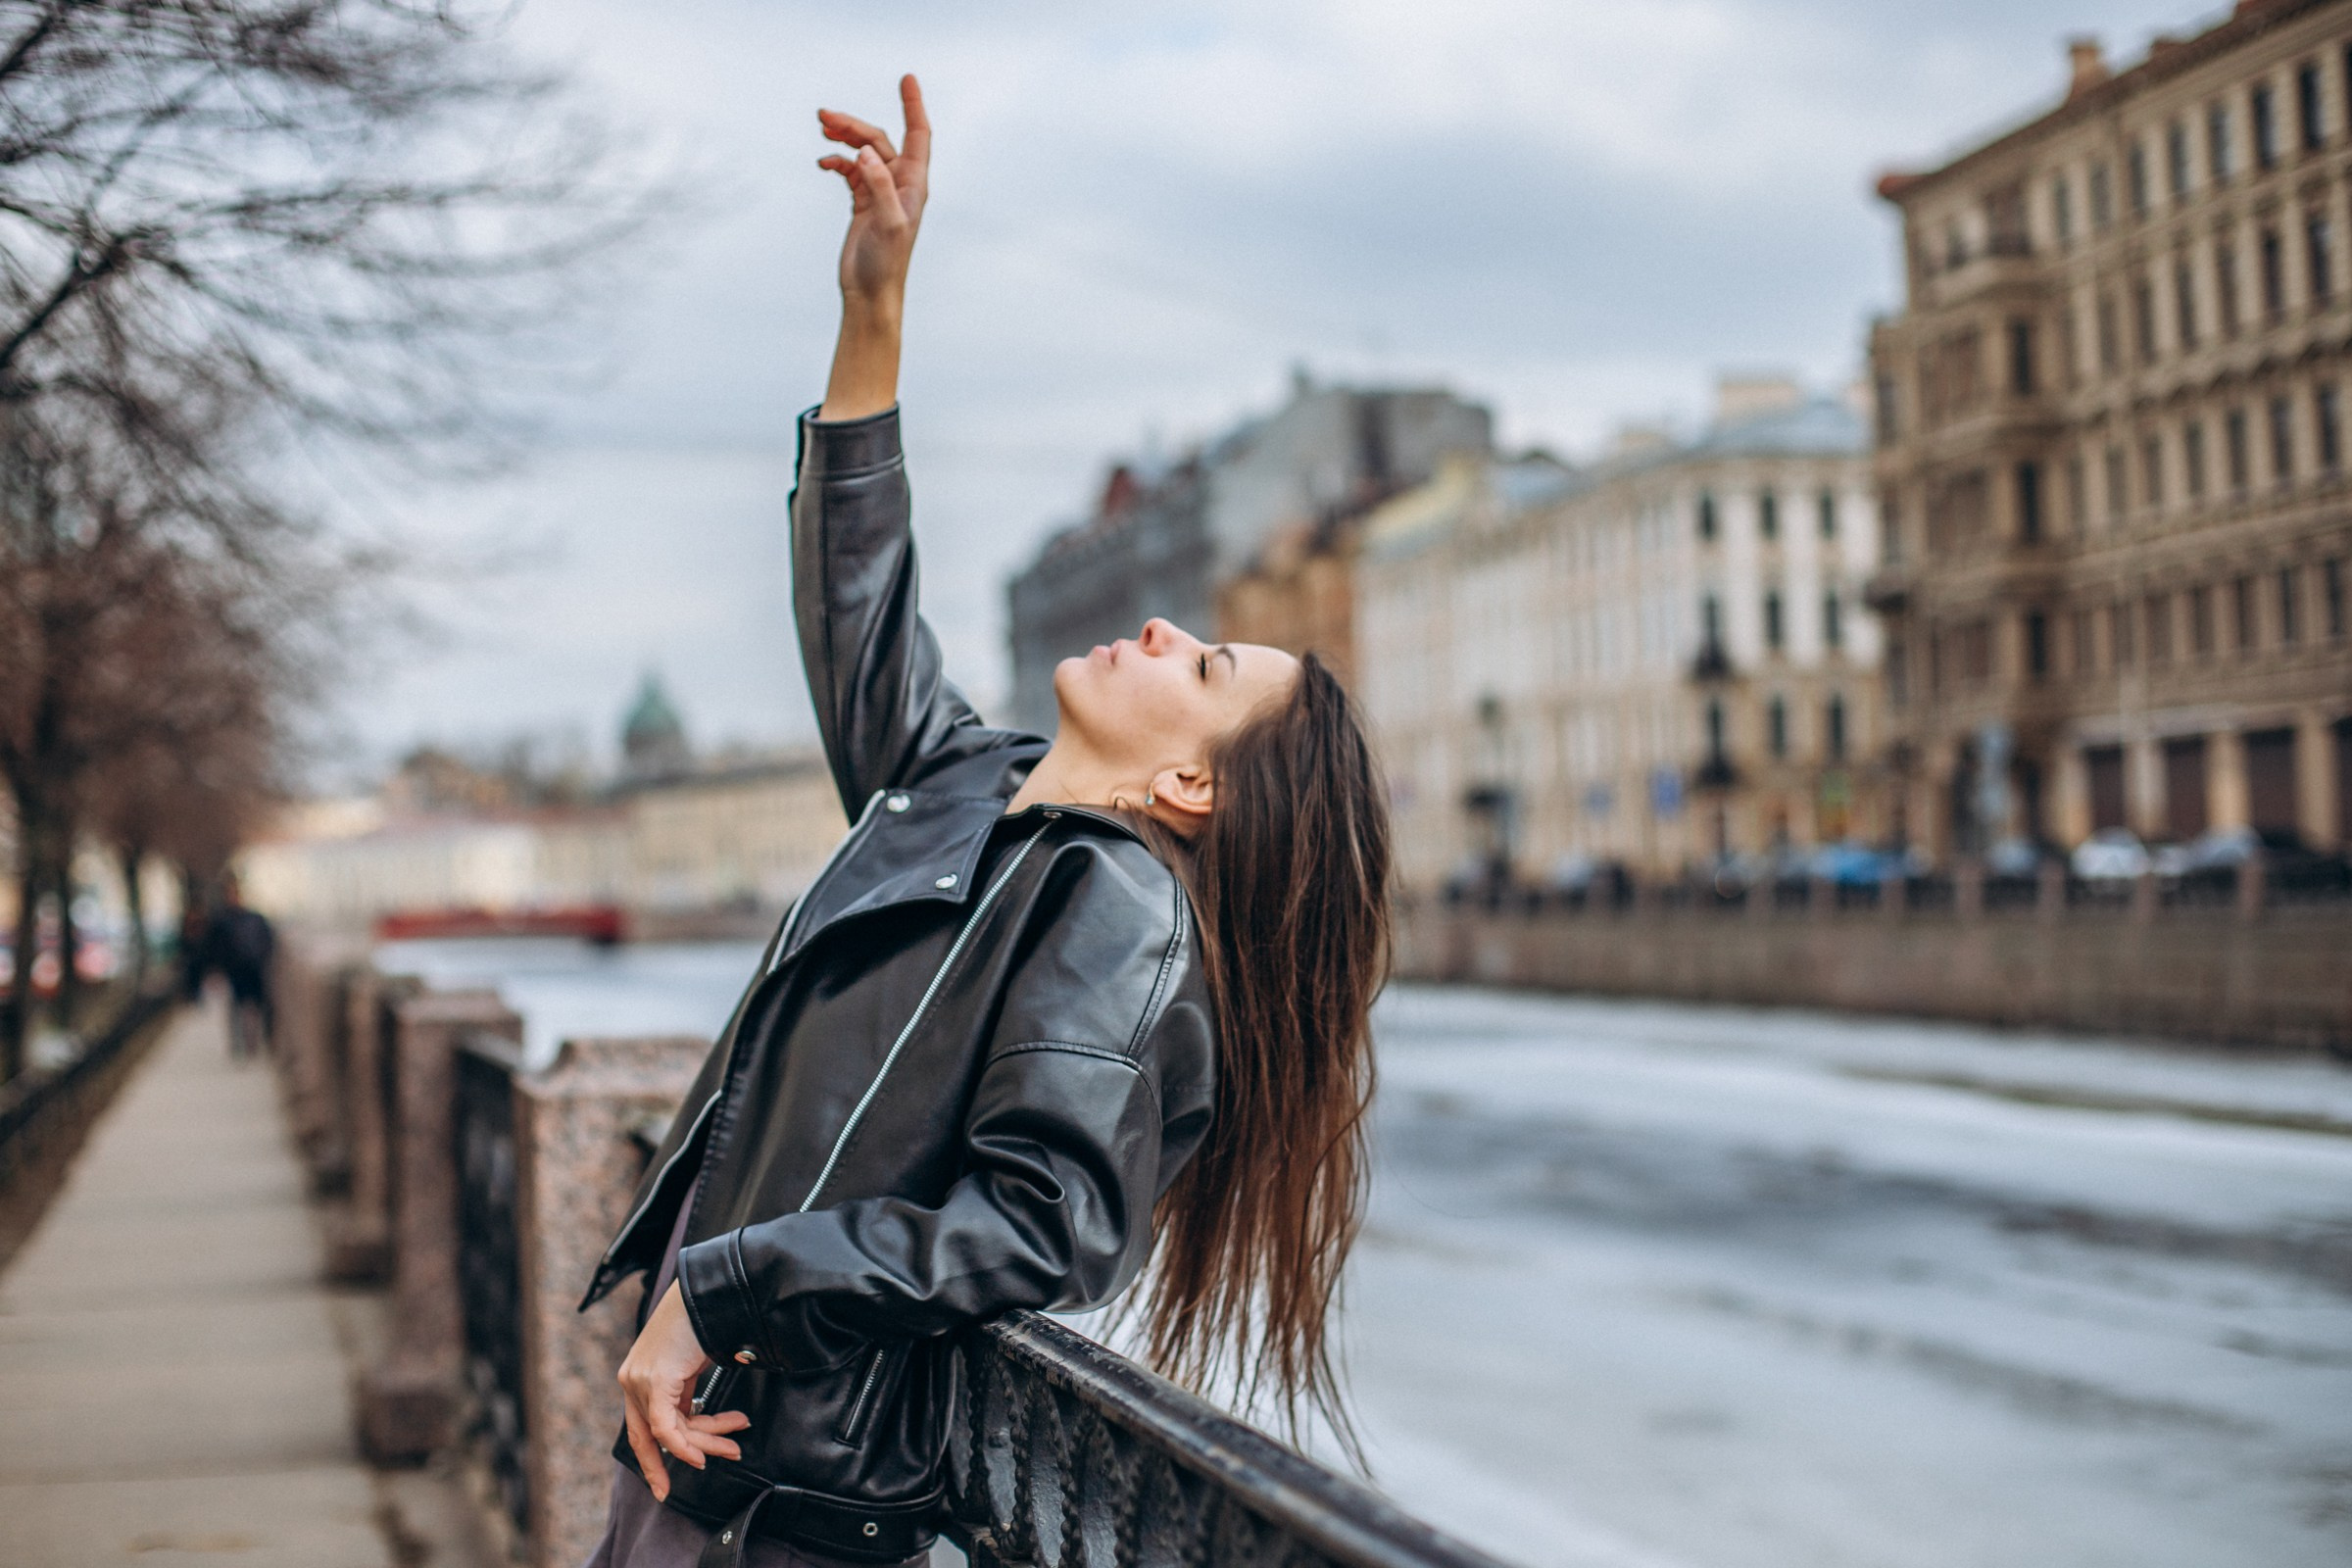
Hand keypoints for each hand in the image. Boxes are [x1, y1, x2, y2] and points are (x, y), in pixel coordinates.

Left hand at [616, 1281, 750, 1502]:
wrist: (709, 1291)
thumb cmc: (704, 1319)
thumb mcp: (689, 1364)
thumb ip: (683, 1392)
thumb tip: (694, 1423)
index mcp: (638, 1375)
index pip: (640, 1429)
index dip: (652, 1460)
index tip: (664, 1487)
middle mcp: (632, 1380)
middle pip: (652, 1436)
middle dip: (689, 1455)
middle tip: (726, 1457)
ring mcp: (640, 1381)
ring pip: (668, 1432)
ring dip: (707, 1442)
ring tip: (736, 1441)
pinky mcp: (654, 1381)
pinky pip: (665, 1427)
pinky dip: (684, 1445)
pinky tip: (704, 1454)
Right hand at [817, 74, 929, 310]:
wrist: (871, 294)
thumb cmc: (886, 264)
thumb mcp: (887, 223)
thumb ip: (879, 186)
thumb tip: (865, 152)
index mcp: (914, 185)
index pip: (918, 135)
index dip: (913, 106)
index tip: (907, 78)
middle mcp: (900, 184)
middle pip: (878, 140)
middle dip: (853, 124)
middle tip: (823, 115)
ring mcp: (880, 192)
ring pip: (862, 152)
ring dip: (843, 138)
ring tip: (822, 128)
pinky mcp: (862, 203)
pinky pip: (849, 171)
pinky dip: (836, 161)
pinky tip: (823, 163)